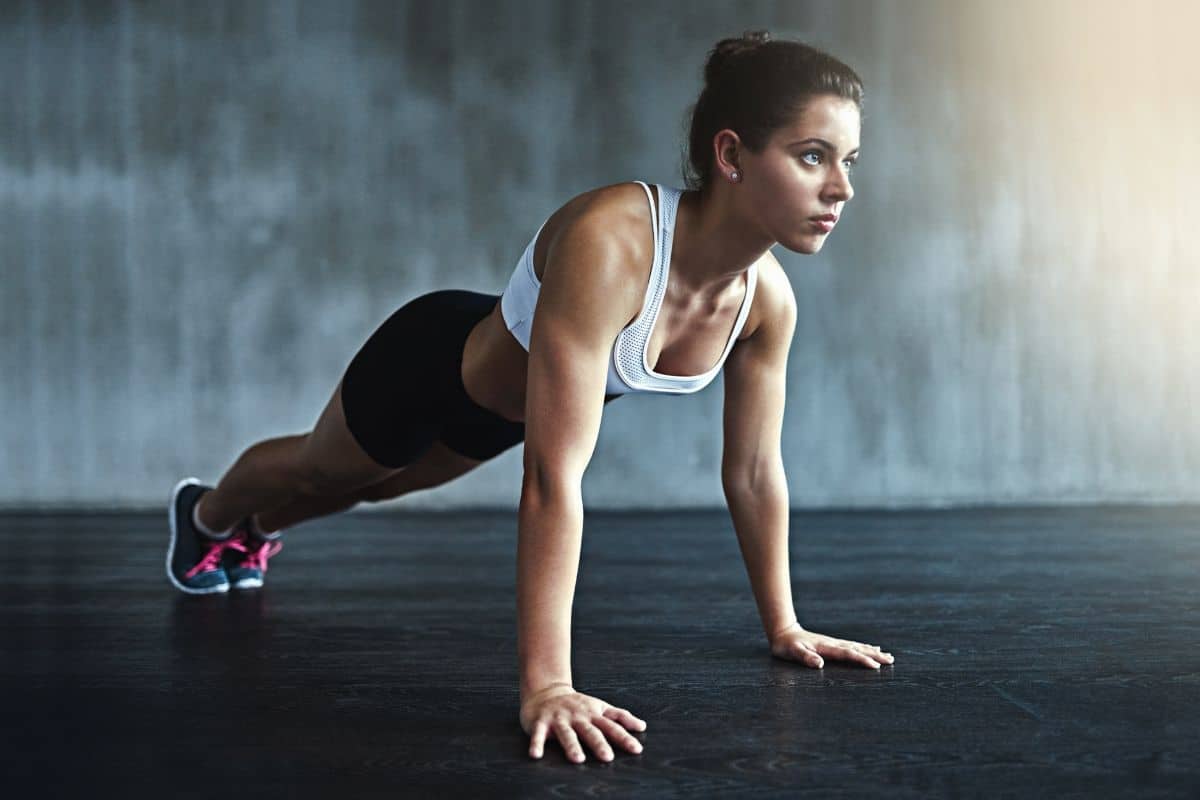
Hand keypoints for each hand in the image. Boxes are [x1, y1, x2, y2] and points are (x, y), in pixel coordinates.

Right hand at [519, 683, 646, 762]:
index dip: (624, 737)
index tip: (636, 749)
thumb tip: (642, 726)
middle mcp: (577, 716)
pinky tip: (536, 755)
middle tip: (608, 757)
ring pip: (567, 734)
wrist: (545, 691)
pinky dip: (536, 744)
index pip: (612, 726)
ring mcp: (559, 719)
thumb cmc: (576, 704)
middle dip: (599, 744)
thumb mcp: (600, 706)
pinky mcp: (540, 723)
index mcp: (593, 714)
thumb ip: (619, 717)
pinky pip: (538, 735)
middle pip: (590, 731)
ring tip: (578, 759)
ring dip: (572, 746)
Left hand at [768, 622, 894, 668]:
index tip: (875, 666)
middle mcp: (833, 644)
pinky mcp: (833, 644)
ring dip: (872, 652)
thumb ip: (805, 657)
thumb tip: (819, 664)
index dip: (861, 660)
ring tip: (888, 656)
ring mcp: (834, 643)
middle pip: (857, 649)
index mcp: (826, 647)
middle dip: (874, 655)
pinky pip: (852, 646)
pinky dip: (864, 647)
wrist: (784, 632)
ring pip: (857, 647)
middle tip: (891, 660)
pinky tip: (872, 648)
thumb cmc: (787, 645)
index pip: (847, 654)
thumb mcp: (792, 652)